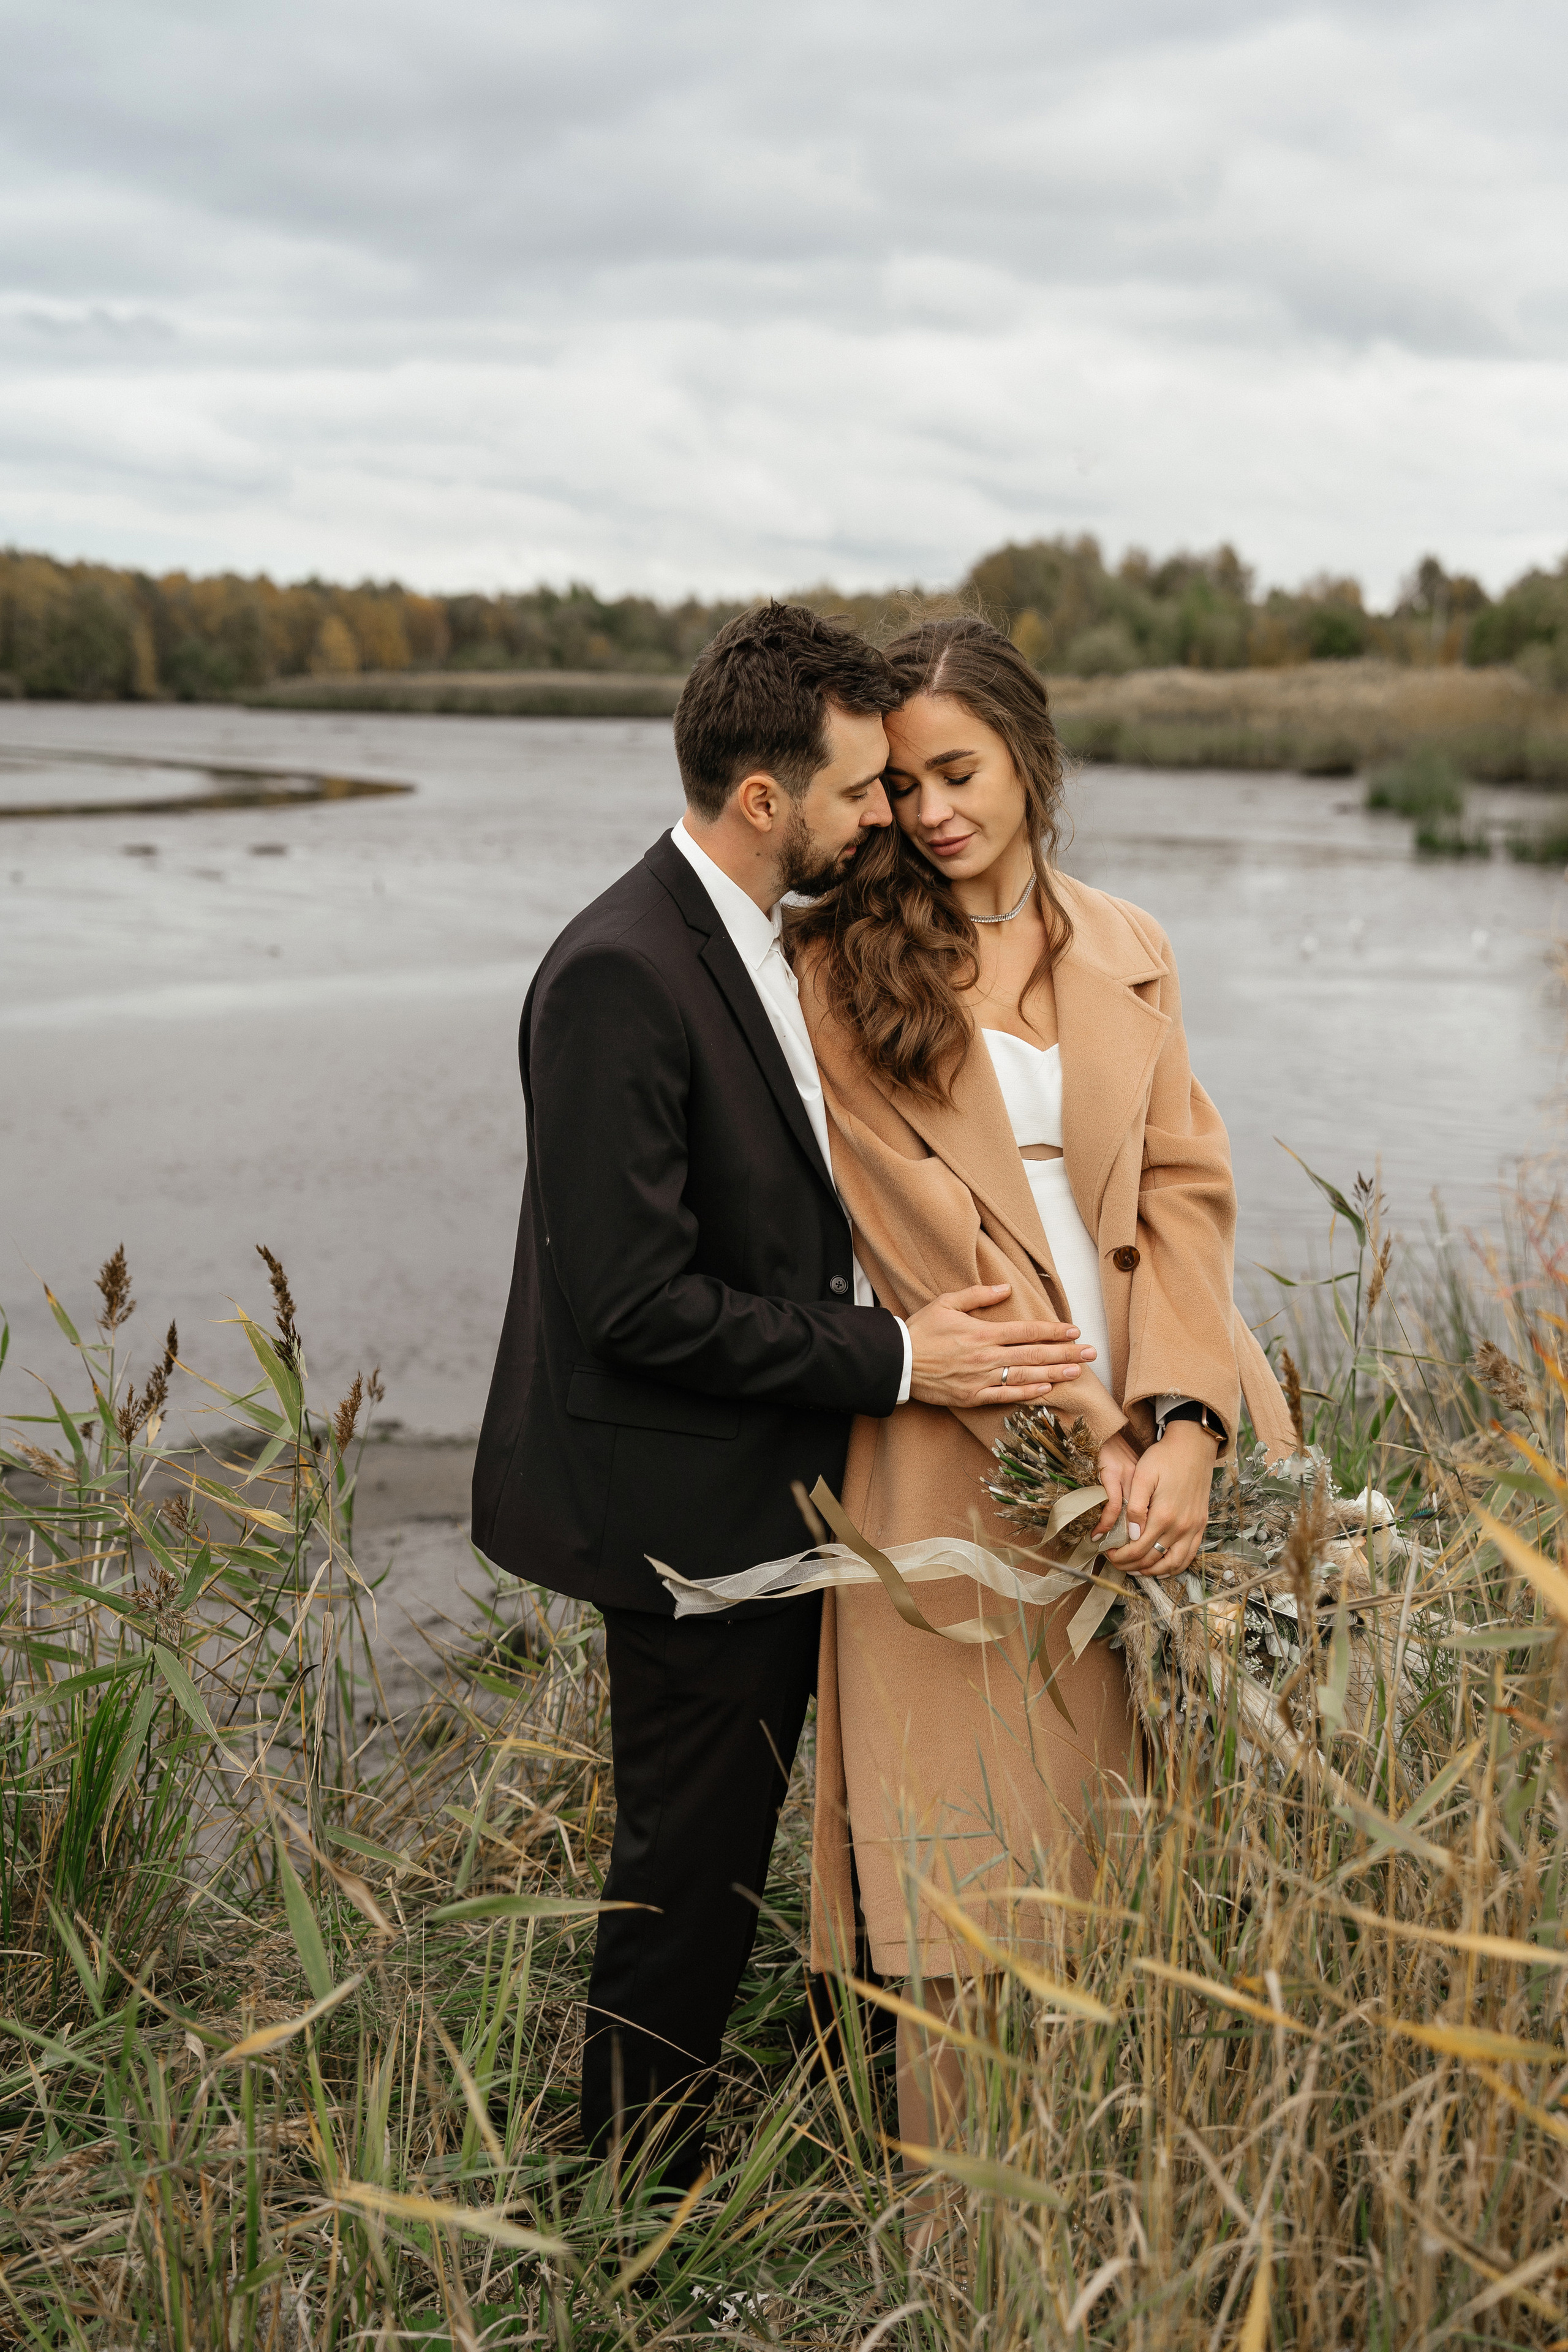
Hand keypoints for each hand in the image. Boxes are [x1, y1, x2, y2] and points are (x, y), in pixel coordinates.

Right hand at [906, 1283, 1095, 1410]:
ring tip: (1077, 1372)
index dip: (1053, 1331)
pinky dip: (1028, 1393)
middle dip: (1065, 1353)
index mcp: (982, 1332)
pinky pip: (1006, 1395)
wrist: (897, 1362)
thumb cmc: (920, 1330)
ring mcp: (981, 1379)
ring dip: (1054, 1373)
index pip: (1027, 1331)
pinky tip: (1047, 1389)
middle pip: (1034, 1354)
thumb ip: (978, 1295)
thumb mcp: (946, 1303)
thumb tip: (1006, 1288)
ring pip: (1025, 1375)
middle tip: (1090, 1353)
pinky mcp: (973, 1397)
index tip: (1074, 1331)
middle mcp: (986, 1356)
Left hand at [1103, 1421, 1216, 1577]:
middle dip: (1131, 1565)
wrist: (1193, 1446)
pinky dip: (1174, 1566)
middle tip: (1116, 1561)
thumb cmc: (1164, 1458)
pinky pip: (1189, 1556)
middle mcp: (1181, 1527)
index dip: (1120, 1556)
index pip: (1138, 1549)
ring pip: (1172, 1564)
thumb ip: (1136, 1508)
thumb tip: (1132, 1535)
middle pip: (1152, 1559)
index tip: (1108, 1553)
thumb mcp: (1143, 1477)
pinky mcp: (1201, 1525)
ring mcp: (1193, 1528)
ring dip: (1152, 1571)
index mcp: (1164, 1516)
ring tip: (1135, 1568)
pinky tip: (1161, 1566)